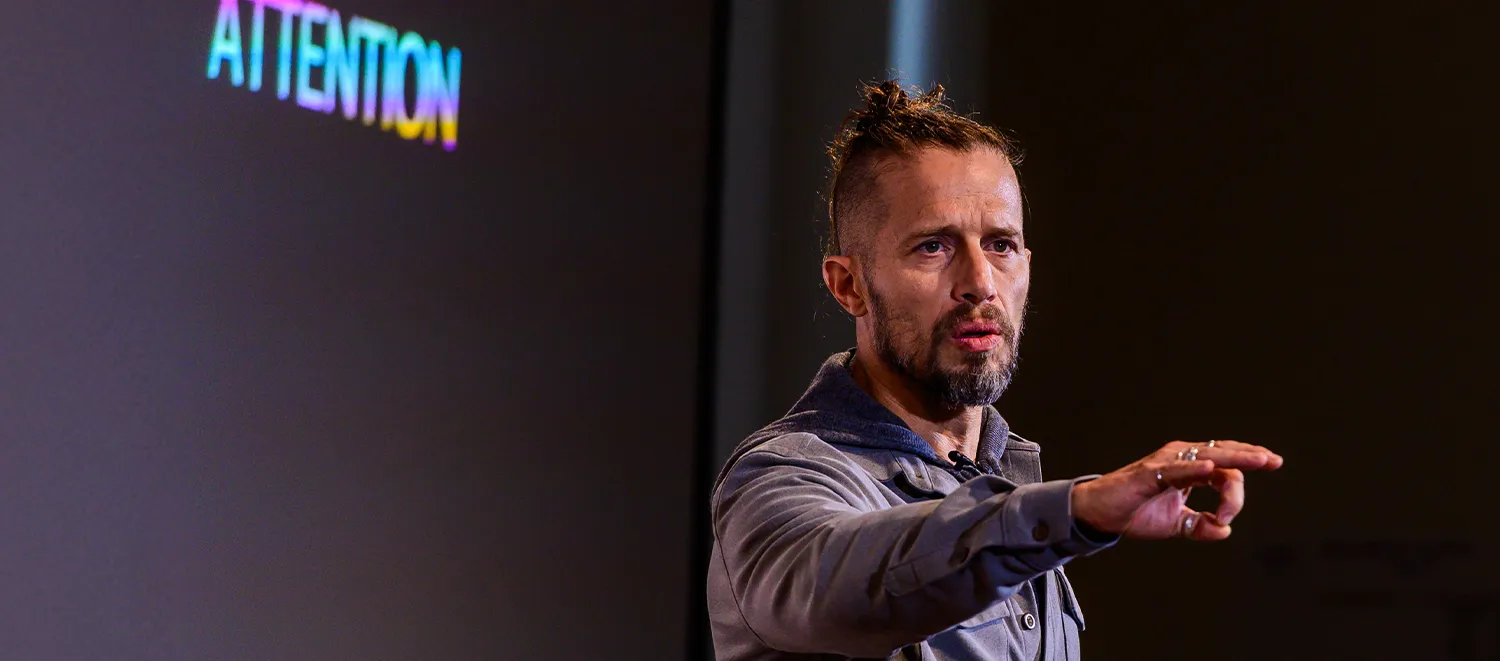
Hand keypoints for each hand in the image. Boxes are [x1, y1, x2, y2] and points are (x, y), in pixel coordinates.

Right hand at [1071, 440, 1282, 539]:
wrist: (1100, 514)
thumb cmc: (1135, 513)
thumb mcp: (1175, 524)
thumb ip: (1200, 526)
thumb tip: (1225, 531)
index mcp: (1188, 467)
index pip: (1225, 470)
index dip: (1235, 494)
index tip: (1225, 520)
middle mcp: (1179, 458)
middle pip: (1223, 454)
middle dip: (1251, 457)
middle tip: (1274, 461)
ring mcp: (1165, 463)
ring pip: (1207, 456)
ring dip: (1234, 460)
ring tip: (1259, 460)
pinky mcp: (1149, 474)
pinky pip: (1176, 469)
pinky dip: (1194, 468)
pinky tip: (1212, 467)